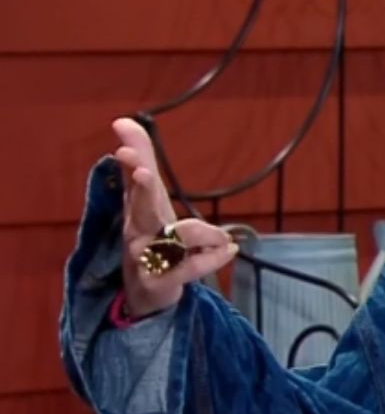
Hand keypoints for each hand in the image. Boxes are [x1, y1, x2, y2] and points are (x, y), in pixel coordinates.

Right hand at [111, 118, 237, 316]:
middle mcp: (135, 232)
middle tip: (144, 173)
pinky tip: (230, 250)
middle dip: (141, 190)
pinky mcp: (161, 282)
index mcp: (135, 209)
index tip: (123, 151)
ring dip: (204, 233)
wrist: (147, 293)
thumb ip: (142, 161)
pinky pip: (191, 268)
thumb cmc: (151, 235)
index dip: (130, 167)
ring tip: (223, 237)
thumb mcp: (148, 199)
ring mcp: (145, 259)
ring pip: (173, 238)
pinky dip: (214, 257)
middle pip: (138, 209)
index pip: (131, 183)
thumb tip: (123, 120)